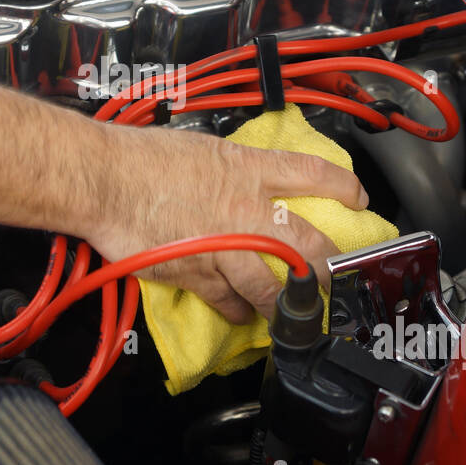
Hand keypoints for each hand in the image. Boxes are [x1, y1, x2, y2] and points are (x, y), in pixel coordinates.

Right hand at [81, 125, 368, 323]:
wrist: (106, 181)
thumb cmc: (143, 157)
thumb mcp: (200, 147)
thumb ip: (229, 165)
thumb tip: (238, 173)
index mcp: (249, 171)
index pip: (314, 176)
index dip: (344, 188)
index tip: (358, 199)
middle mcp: (246, 212)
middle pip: (308, 246)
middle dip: (329, 268)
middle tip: (337, 279)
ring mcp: (226, 249)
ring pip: (272, 288)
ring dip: (287, 304)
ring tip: (296, 314)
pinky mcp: (198, 275)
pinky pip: (228, 301)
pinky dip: (238, 312)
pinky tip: (244, 317)